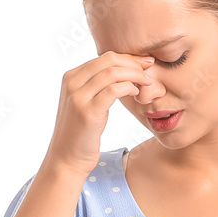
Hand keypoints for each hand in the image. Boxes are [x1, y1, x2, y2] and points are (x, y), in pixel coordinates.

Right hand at [42, 51, 155, 176]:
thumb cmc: (82, 134)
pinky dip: (129, 88)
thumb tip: (121, 73)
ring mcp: (78, 97)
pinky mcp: (87, 112)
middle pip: (109, 60)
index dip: (128, 58)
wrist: (67, 158)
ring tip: (147, 83)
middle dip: (134, 63)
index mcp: (71, 77)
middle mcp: (72, 83)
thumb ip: (96, 87)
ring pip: (112, 73)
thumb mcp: (86, 104)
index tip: (145, 63)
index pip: (104, 57)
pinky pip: (113, 90)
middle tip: (150, 70)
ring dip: (134, 75)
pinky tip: (136, 93)